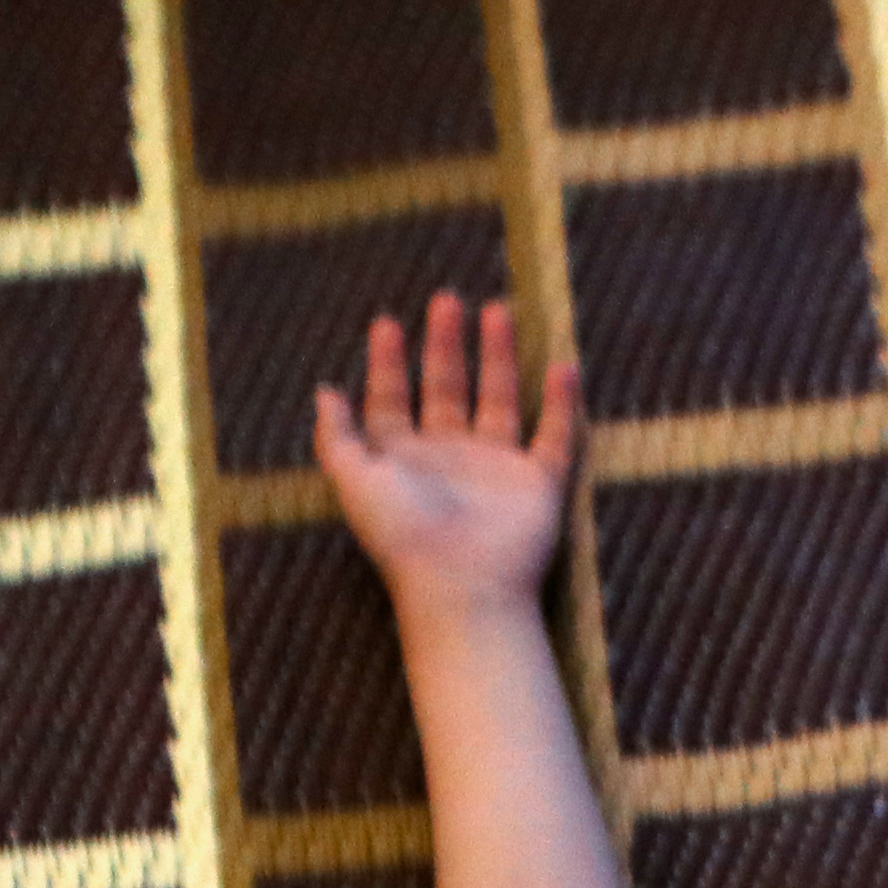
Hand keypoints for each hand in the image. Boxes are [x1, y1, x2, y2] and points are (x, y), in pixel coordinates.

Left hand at [315, 292, 579, 618]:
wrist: (463, 587)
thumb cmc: (403, 536)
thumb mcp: (354, 480)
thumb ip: (336, 436)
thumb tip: (324, 390)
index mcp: (403, 460)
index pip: (392, 401)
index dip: (388, 364)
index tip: (386, 324)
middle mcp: (449, 459)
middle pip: (448, 390)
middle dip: (445, 346)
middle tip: (446, 300)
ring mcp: (496, 470)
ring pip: (500, 400)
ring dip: (499, 357)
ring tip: (496, 310)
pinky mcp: (538, 484)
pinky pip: (555, 436)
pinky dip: (563, 404)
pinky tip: (563, 367)